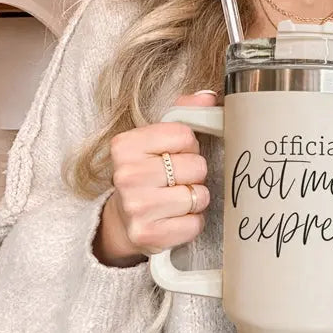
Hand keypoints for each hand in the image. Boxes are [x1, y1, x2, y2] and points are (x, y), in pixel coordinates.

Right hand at [92, 90, 218, 266]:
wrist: (123, 221)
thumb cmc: (147, 175)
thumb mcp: (156, 140)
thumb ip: (184, 113)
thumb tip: (210, 97)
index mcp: (126, 145)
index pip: (185, 135)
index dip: (188, 146)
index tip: (174, 155)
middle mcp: (127, 176)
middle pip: (196, 166)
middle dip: (194, 174)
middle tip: (176, 180)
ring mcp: (137, 208)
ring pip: (199, 195)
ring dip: (195, 198)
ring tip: (176, 199)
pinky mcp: (149, 235)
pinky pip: (194, 224)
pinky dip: (192, 222)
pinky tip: (175, 219)